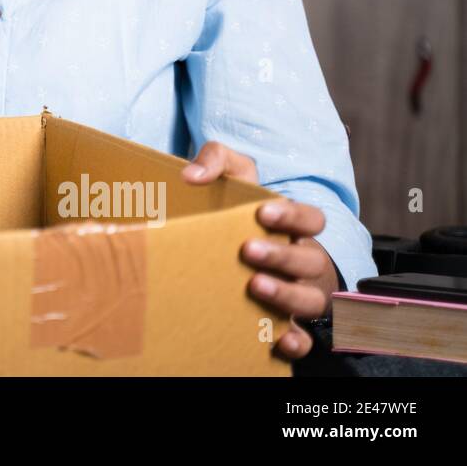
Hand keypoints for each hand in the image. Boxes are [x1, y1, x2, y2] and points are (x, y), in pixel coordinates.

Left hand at [182, 141, 338, 360]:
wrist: (231, 246)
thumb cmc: (238, 211)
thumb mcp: (232, 177)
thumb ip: (216, 160)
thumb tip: (191, 175)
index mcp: (293, 227)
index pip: (311, 219)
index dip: (294, 217)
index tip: (264, 213)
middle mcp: (302, 261)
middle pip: (310, 260)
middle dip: (281, 256)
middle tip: (247, 250)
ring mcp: (298, 292)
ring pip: (310, 299)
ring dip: (286, 295)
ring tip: (255, 286)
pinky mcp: (287, 322)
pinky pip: (304, 338)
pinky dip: (297, 342)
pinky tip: (278, 340)